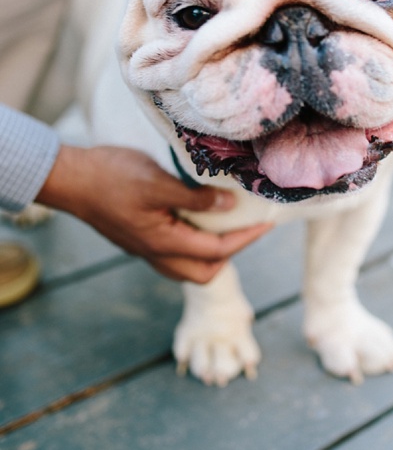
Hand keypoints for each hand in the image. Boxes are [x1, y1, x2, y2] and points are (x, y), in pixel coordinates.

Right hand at [36, 145, 271, 282]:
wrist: (71, 180)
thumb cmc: (111, 177)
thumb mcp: (158, 182)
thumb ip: (195, 197)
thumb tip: (229, 203)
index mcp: (164, 243)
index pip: (217, 251)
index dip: (246, 239)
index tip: (266, 224)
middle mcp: (156, 254)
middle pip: (204, 272)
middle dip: (230, 254)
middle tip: (246, 227)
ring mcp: (145, 249)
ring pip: (187, 267)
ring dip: (211, 253)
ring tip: (225, 225)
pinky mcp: (138, 240)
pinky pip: (173, 255)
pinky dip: (193, 245)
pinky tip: (197, 220)